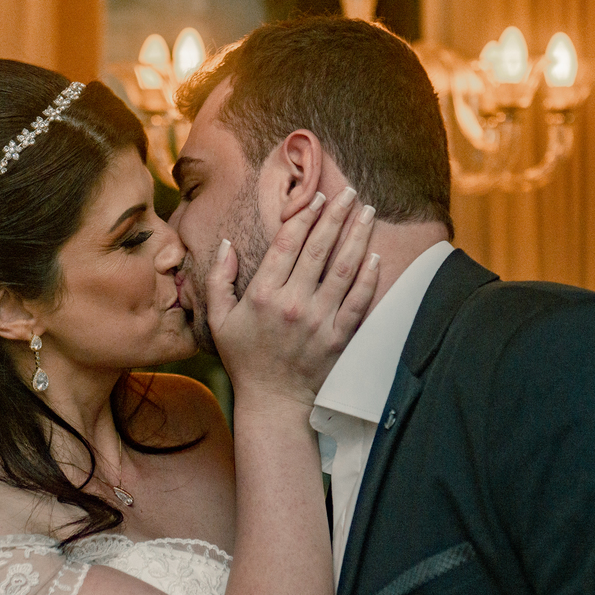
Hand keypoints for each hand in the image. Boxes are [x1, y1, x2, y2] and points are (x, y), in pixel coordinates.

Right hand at [207, 187, 378, 405]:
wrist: (273, 402)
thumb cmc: (245, 358)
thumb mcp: (219, 320)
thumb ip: (218, 279)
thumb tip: (226, 243)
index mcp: (262, 295)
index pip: (288, 244)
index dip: (304, 217)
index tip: (317, 198)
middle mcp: (292, 304)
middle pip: (319, 249)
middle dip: (336, 215)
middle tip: (349, 192)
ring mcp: (318, 322)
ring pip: (344, 269)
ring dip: (358, 236)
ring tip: (367, 212)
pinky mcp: (338, 339)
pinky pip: (358, 301)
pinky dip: (370, 277)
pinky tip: (376, 255)